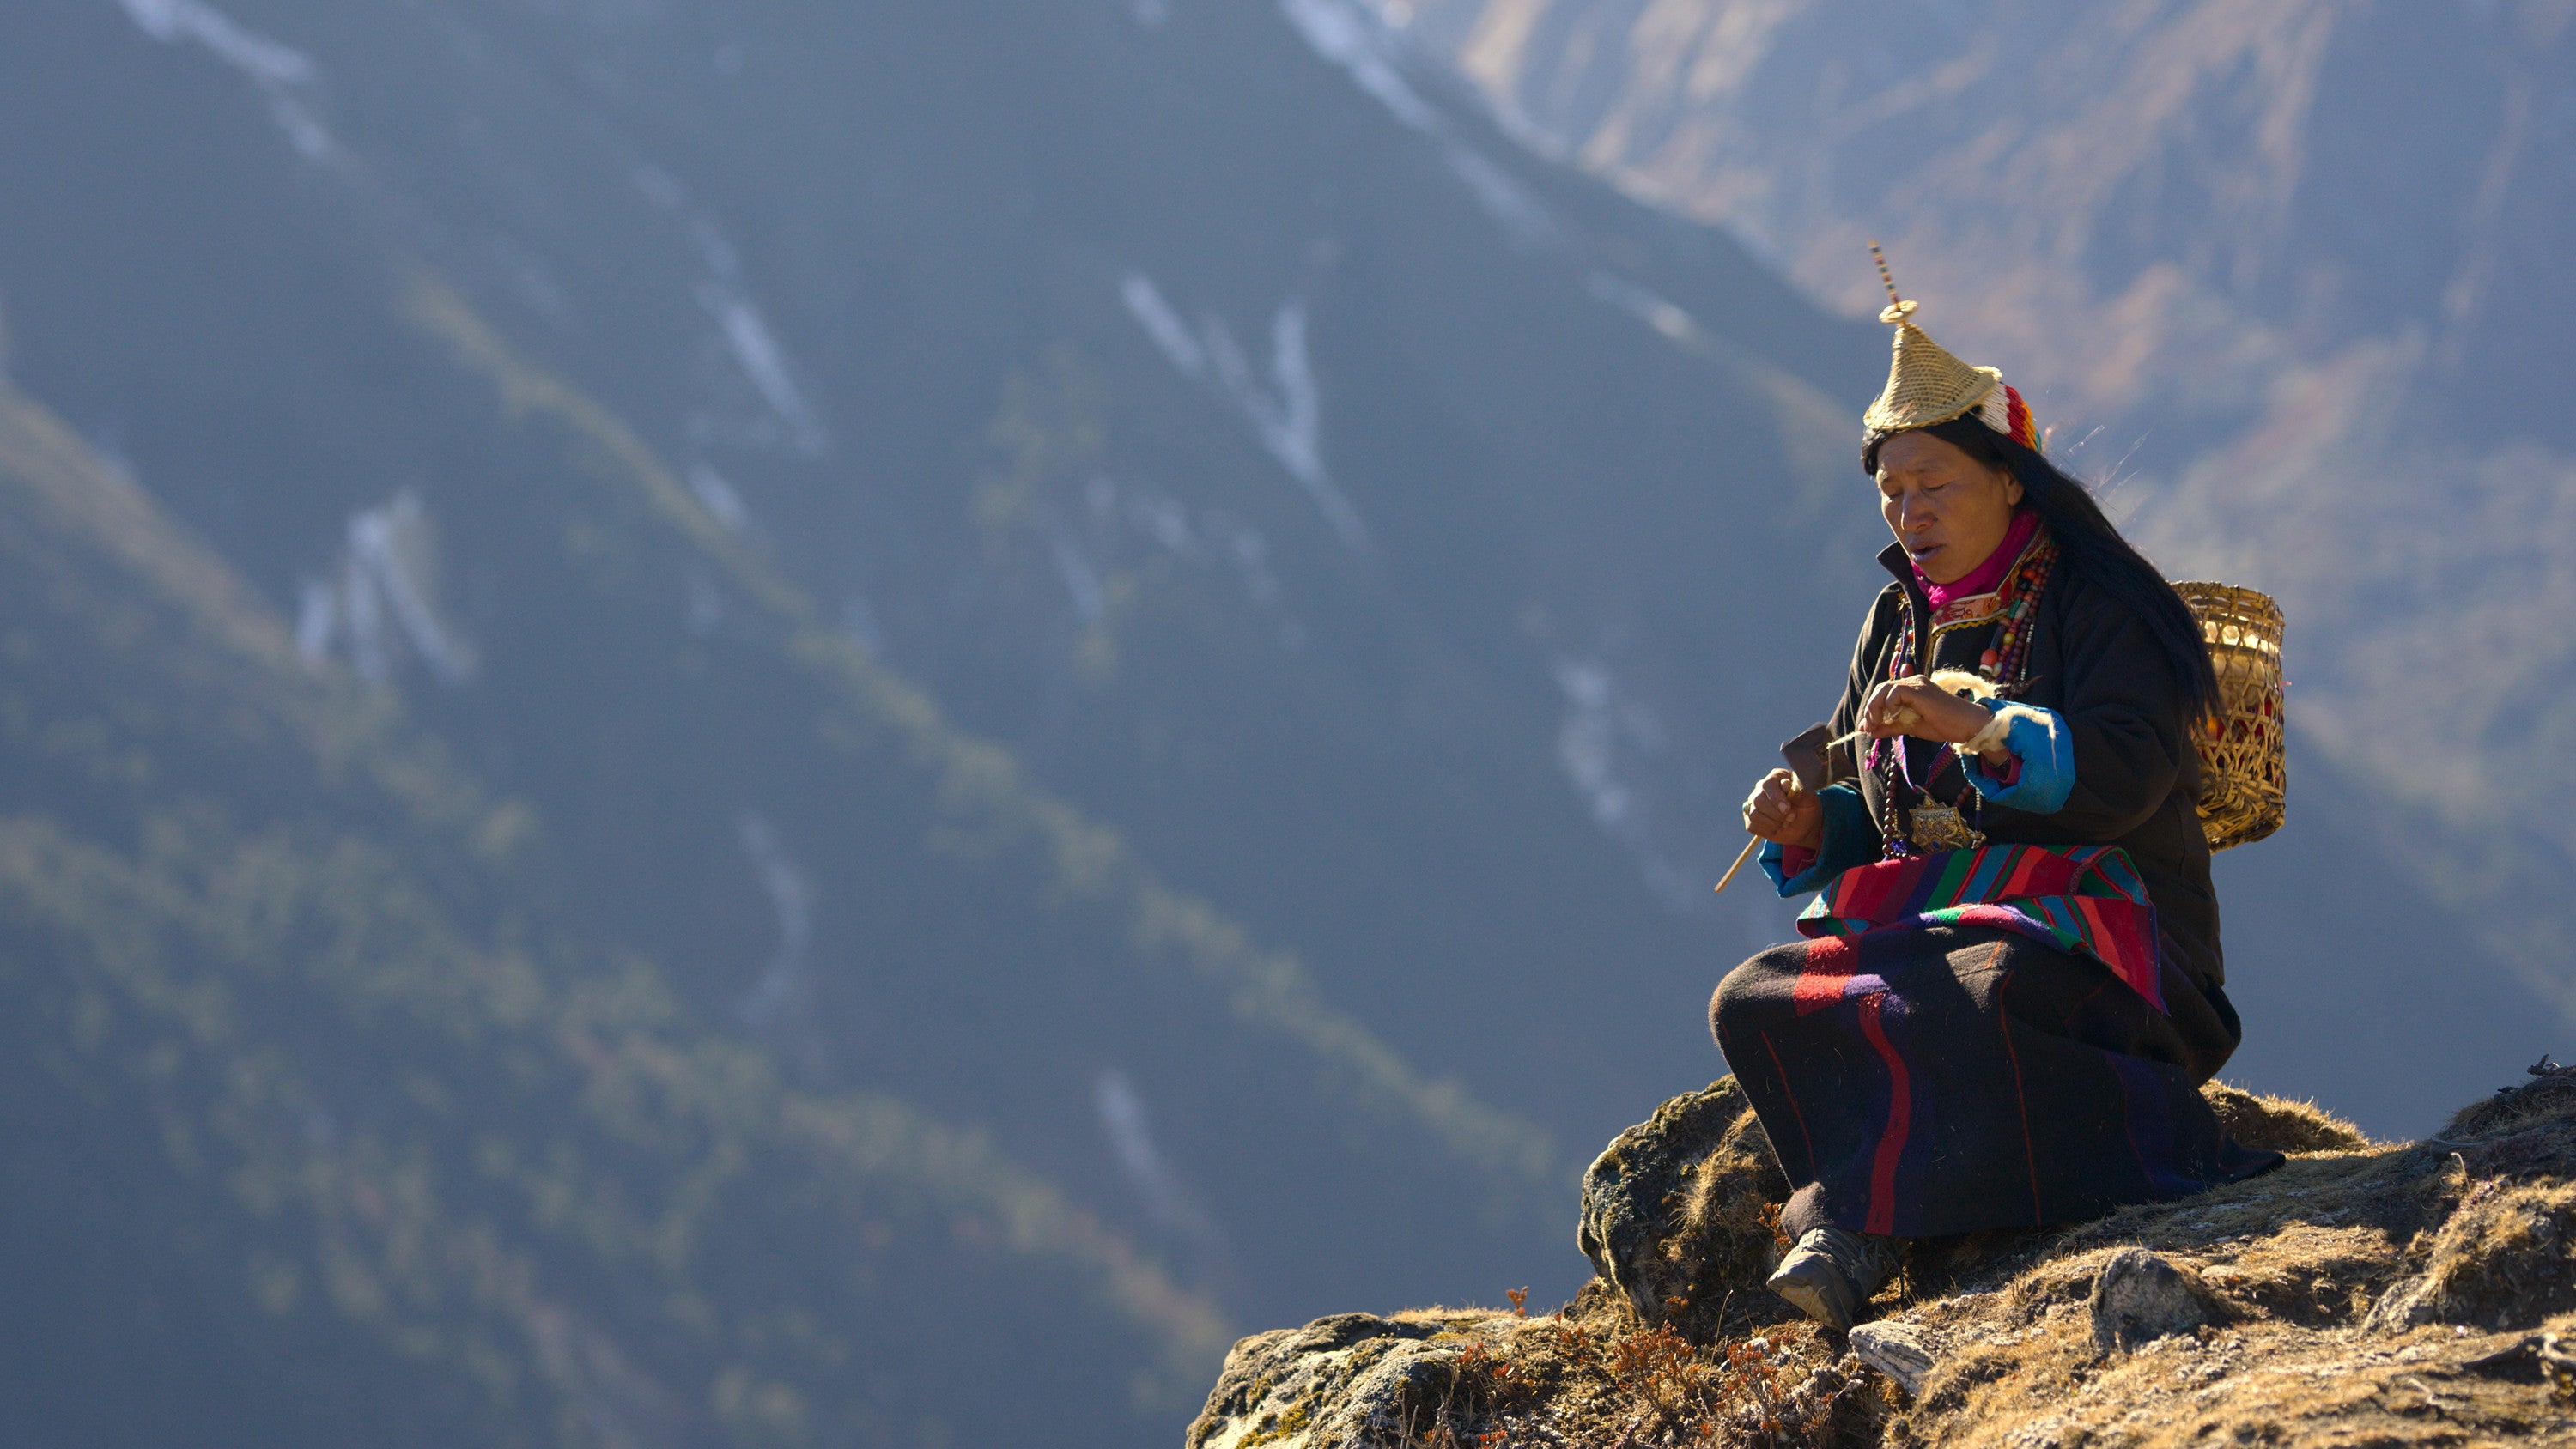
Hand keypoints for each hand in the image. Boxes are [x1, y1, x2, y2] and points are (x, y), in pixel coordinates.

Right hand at [1742, 768, 1821, 850]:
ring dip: (1773, 823)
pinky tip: (1778, 828)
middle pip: (1758, 801)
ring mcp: (1754, 803)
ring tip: (1786, 823)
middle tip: (1791, 817)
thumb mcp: (1810, 799)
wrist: (1804, 826)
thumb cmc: (1807, 807)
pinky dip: (1768, 830)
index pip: (1767, 785)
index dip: (1776, 798)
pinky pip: (1752, 825)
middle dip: (1776, 814)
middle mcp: (1761, 788)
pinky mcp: (1751, 818)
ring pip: (1754, 814)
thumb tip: (1786, 785)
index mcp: (1776, 777)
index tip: (1788, 809)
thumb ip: (1800, 790)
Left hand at [1861, 675, 1998, 756]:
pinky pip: (1896, 692)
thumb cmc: (1944, 725)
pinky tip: (1893, 718)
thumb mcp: (1911, 727)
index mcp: (1911, 688)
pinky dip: (1888, 706)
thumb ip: (1891, 726)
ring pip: (1885, 689)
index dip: (1872, 709)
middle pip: (1881, 689)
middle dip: (1871, 709)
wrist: (1968, 725)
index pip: (1884, 693)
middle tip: (1869, 727)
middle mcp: (1913, 681)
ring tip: (1877, 725)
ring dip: (1875, 708)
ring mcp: (1917, 683)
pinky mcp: (1920, 690)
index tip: (1866, 727)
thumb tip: (1869, 731)